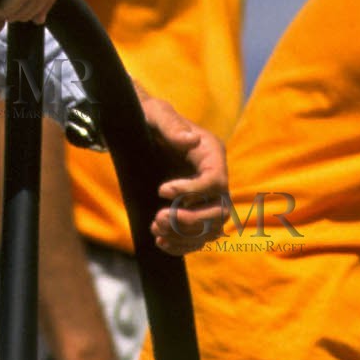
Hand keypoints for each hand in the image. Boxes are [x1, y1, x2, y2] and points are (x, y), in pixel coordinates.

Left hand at [136, 93, 227, 255]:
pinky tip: (160, 243)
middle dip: (190, 220)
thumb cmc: (149, 118)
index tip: (161, 190)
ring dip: (184, 235)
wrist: (139, 131)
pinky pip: (199, 238)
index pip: (216, 181)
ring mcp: (207, 198)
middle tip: (158, 218)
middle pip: (220, 211)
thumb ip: (171, 125)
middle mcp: (215, 177)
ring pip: (211, 229)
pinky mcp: (195, 212)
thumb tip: (190, 140)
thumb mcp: (156, 114)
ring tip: (155, 228)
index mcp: (211, 153)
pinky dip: (182, 245)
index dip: (193, 191)